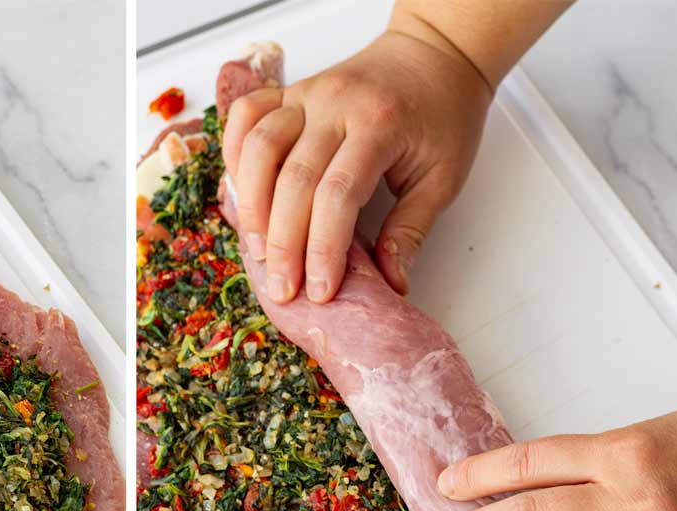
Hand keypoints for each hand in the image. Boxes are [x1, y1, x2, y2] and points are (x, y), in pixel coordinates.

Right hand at [221, 27, 490, 302]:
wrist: (434, 54)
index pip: (338, 194)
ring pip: (259, 148)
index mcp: (380, 125)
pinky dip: (233, 155)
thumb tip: (391, 283)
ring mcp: (307, 94)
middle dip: (284, 243)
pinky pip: (245, 117)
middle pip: (293, 179)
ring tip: (258, 250)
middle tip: (283, 288)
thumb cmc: (442, 116)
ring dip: (252, 205)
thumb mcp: (443, 177)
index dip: (323, 248)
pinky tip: (241, 196)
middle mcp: (336, 105)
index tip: (320, 290)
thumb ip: (412, 230)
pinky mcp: (289, 91)